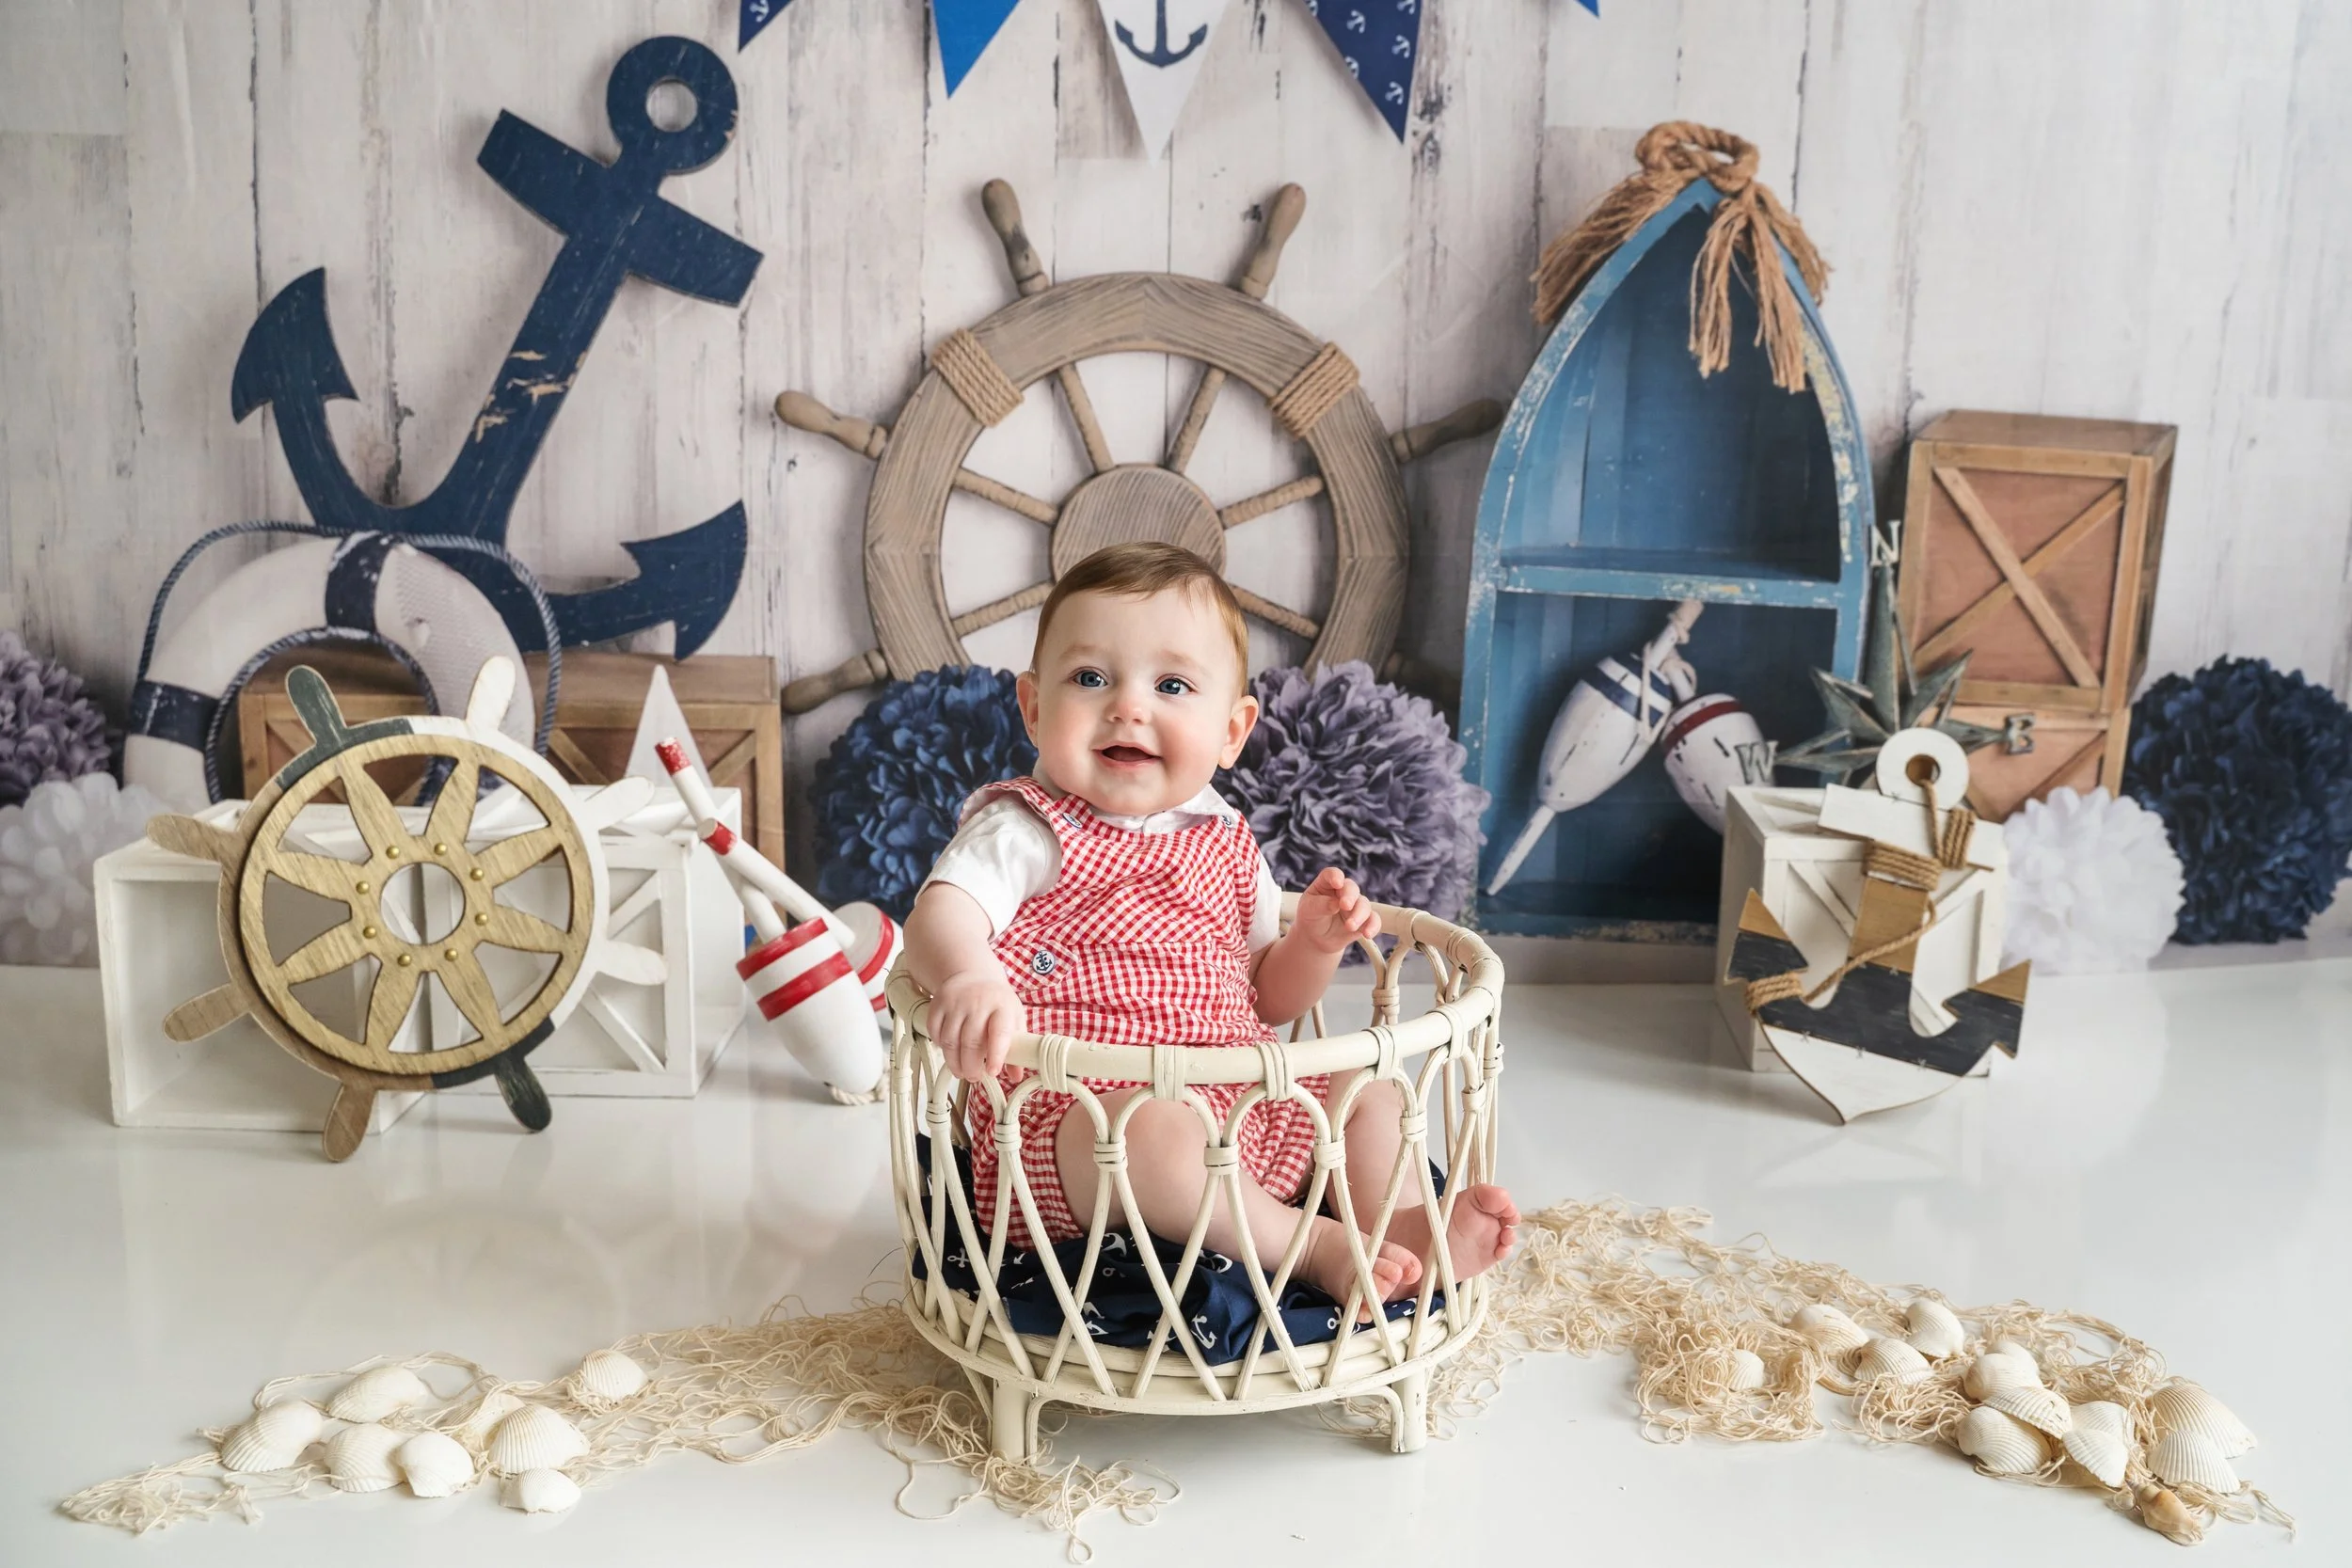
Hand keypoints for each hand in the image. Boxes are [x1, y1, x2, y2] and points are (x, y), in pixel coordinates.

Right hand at [927, 970, 1025, 1084]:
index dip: (995, 1055)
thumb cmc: (996, 1002)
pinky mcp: (938, 1003)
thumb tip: (1017, 1076)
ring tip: (961, 1070)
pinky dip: (939, 1046)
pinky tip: (949, 1051)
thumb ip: (1017, 1047)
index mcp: (1002, 1007)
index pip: (999, 1033)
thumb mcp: (1014, 1019)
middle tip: (974, 1076)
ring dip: (954, 1063)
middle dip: (971, 1067)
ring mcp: (957, 1002)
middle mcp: (979, 1003)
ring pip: (950, 1041)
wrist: (974, 975)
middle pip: (971, 1042)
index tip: (992, 1071)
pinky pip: (934, 1032)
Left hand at [1292, 867, 1379, 954]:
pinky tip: (1367, 933)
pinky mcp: (1364, 920)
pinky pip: (1373, 920)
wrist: (1316, 939)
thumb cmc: (1311, 918)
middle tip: (1345, 905)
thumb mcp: (1309, 910)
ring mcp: (1355, 905)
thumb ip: (1321, 905)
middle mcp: (1343, 891)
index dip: (1335, 876)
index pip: (1332, 874)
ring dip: (1359, 915)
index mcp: (1327, 884)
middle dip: (1350, 896)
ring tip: (1350, 926)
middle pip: (1351, 888)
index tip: (1337, 883)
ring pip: (1364, 905)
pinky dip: (1373, 926)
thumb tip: (1335, 904)